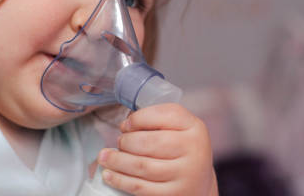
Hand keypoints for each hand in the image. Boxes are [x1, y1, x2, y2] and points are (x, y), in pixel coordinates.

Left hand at [96, 103, 217, 195]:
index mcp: (194, 128)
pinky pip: (141, 187)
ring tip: (105, 157)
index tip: (125, 124)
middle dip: (126, 141)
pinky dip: (120, 180)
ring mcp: (185, 175)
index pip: (164, 115)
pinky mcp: (174, 194)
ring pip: (141, 166)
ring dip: (117, 160)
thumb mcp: (179, 128)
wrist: (199, 181)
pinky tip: (109, 174)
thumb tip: (125, 125)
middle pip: (149, 142)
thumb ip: (157, 120)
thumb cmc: (182, 149)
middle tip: (119, 142)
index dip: (138, 118)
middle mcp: (194, 151)